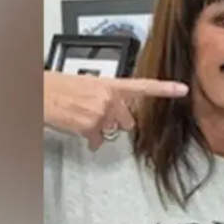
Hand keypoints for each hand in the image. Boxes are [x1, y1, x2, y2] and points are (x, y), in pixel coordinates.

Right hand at [44, 71, 187, 148]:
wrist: (41, 93)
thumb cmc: (60, 87)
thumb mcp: (89, 85)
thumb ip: (109, 97)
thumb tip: (118, 114)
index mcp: (111, 85)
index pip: (144, 86)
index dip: (165, 89)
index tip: (182, 89)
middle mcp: (109, 99)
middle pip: (127, 120)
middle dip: (115, 121)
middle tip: (97, 113)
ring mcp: (101, 114)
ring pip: (110, 130)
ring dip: (99, 128)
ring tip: (81, 116)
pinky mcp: (90, 127)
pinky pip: (96, 139)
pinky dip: (88, 137)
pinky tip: (76, 125)